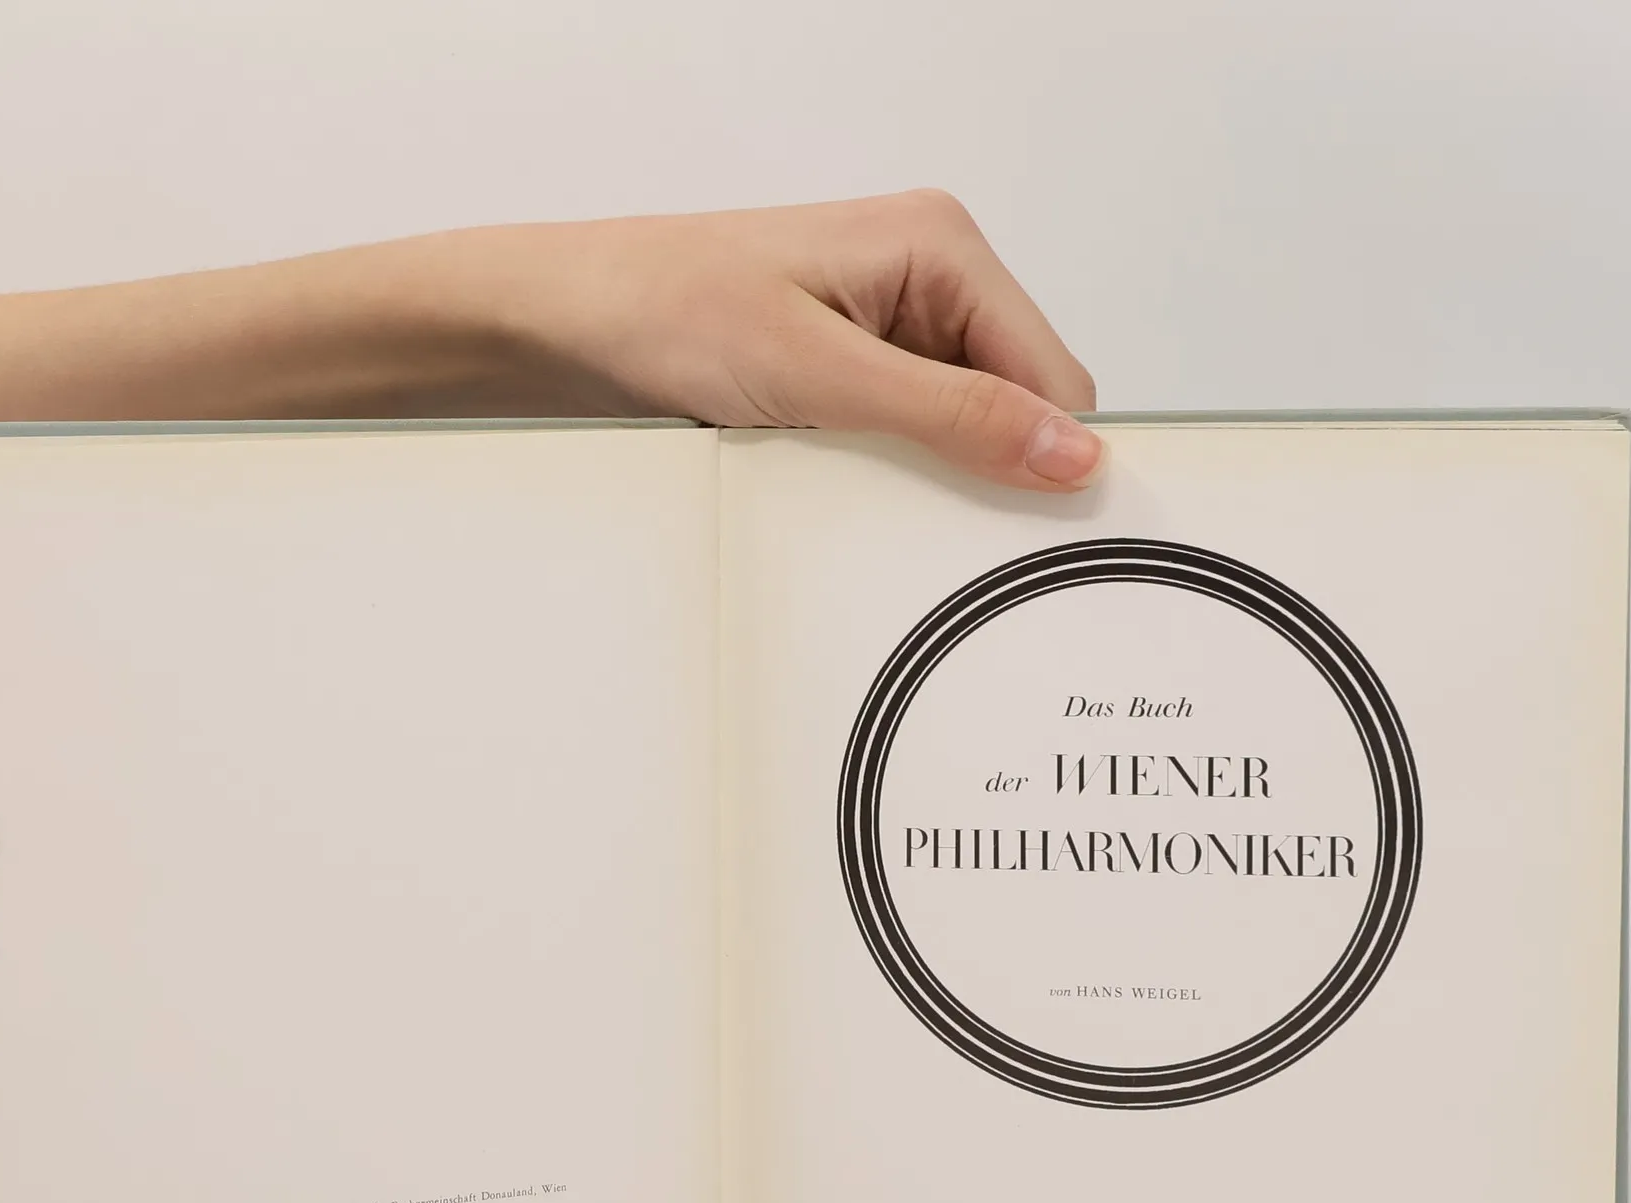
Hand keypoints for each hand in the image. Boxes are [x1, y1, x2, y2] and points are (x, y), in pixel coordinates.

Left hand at [454, 190, 1102, 490]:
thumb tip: (1068, 451)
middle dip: (980, 466)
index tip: (1028, 528)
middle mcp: (924, 279)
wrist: (563, 323)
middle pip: (1014, 406)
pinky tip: (829, 471)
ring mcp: (885, 327)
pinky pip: (903, 439)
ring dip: (920, 472)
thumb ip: (952, 417)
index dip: (1048, 456)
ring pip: (959, 431)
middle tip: (910, 501)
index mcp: (940, 246)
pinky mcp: (848, 370)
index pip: (1055, 376)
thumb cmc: (663, 309)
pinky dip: (879, 471)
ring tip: (847, 472)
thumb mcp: (821, 375)